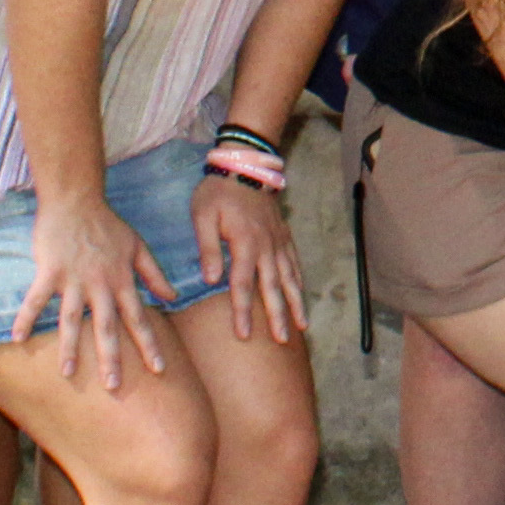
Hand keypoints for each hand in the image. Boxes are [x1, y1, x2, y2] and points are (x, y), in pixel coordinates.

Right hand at [23, 192, 182, 390]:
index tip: (158, 370)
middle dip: (111, 358)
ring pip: (72, 320)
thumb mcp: (138, 247)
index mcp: (122, 281)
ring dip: (70, 348)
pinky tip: (17, 339)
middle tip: (114, 387)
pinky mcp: (49, 271)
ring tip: (67, 374)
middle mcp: (100, 285)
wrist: (77, 200)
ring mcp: (73, 279)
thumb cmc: (108, 224)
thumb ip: (155, 274)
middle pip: (107, 327)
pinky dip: (26, 318)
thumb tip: (173, 297)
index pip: (138, 318)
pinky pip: (36, 299)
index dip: (148, 345)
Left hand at [193, 168, 301, 341]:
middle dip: (278, 315)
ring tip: (301, 326)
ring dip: (295, 303)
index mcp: (245, 243)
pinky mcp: (283, 236)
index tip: (243, 335)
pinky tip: (302, 296)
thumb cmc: (218, 191)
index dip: (243, 311)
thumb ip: (208, 248)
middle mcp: (266, 246)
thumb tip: (211, 279)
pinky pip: (294, 263)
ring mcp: (278, 242)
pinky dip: (299, 281)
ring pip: (290, 277)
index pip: (243, 284)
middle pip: (273, 287)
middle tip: (281, 340)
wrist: (245, 165)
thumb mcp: (203, 215)